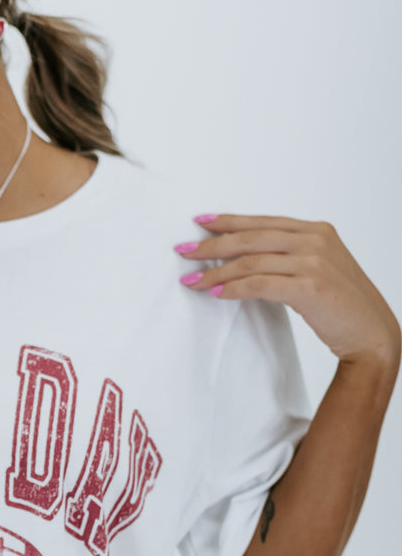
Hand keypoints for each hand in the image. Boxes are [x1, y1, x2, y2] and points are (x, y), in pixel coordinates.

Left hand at [175, 213, 401, 368]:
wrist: (372, 334)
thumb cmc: (343, 306)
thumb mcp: (319, 270)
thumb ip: (291, 257)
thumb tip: (247, 258)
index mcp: (317, 231)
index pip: (263, 222)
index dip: (229, 221)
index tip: (201, 222)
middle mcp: (315, 240)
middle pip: (252, 237)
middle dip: (213, 244)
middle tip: (183, 250)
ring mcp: (314, 261)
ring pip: (251, 261)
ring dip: (216, 271)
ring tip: (192, 280)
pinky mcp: (309, 286)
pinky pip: (259, 284)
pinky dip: (234, 288)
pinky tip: (216, 293)